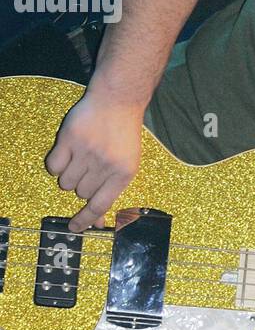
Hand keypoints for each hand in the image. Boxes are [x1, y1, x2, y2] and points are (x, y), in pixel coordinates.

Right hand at [45, 89, 145, 232]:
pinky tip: (68, 151)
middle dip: (82, 184)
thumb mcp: (126, 165)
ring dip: (69, 174)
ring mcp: (86, 152)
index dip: (85, 219)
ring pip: (65, 182)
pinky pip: (53, 166)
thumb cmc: (122, 135)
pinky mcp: (69, 139)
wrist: (118, 101)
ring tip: (81, 157)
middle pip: (80, 193)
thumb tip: (97, 222)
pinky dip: (57, 163)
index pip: (100, 205)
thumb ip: (110, 192)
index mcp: (123, 174)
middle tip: (90, 166)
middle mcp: (105, 165)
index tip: (74, 228)